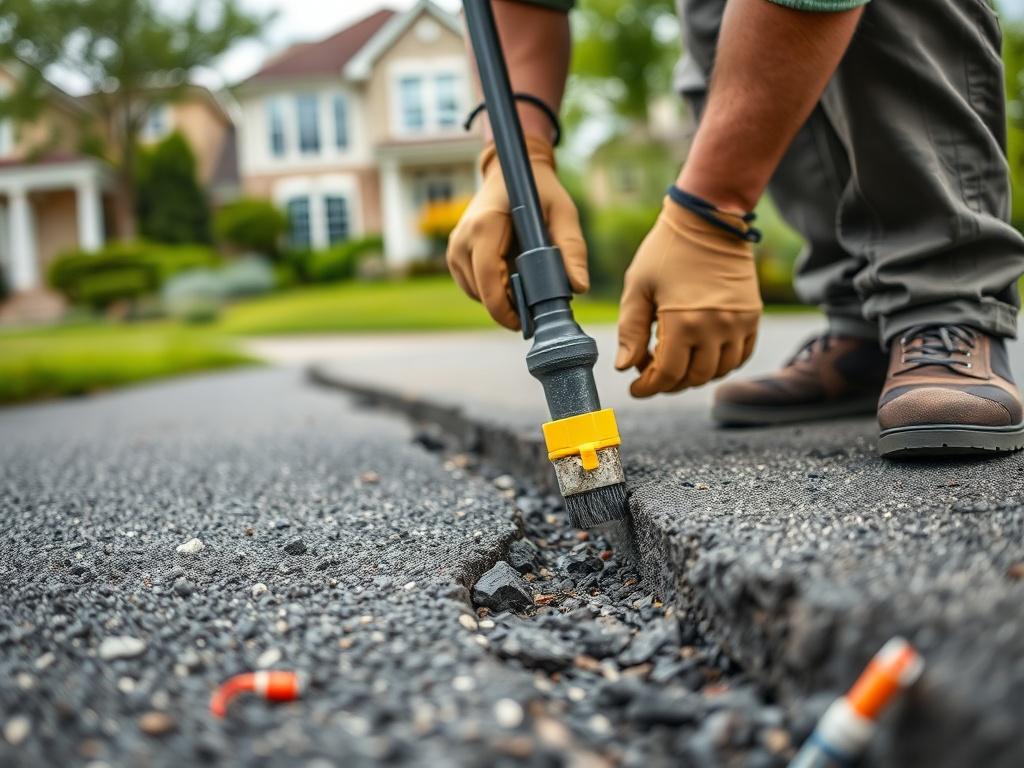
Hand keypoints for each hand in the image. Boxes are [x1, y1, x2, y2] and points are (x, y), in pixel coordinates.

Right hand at [447, 135, 588, 329]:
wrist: (510, 172)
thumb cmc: (538, 191)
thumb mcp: (563, 213)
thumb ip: (573, 249)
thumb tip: (579, 287)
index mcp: (485, 226)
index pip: (488, 278)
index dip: (504, 307)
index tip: (524, 323)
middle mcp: (462, 239)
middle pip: (481, 291)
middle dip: (507, 308)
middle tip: (535, 313)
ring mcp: (455, 248)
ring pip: (476, 293)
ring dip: (499, 299)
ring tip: (526, 291)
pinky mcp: (455, 255)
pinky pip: (473, 286)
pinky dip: (491, 291)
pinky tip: (512, 282)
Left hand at [615, 199, 761, 396]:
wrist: (708, 219)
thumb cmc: (666, 250)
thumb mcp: (638, 287)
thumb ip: (629, 330)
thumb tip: (624, 367)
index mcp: (682, 321)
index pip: (667, 374)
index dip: (648, 387)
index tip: (636, 388)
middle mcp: (715, 327)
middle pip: (693, 377)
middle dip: (668, 382)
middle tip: (651, 372)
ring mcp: (738, 323)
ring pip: (718, 371)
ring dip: (694, 375)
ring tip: (675, 363)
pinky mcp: (752, 316)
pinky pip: (740, 355)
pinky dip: (721, 364)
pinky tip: (702, 356)